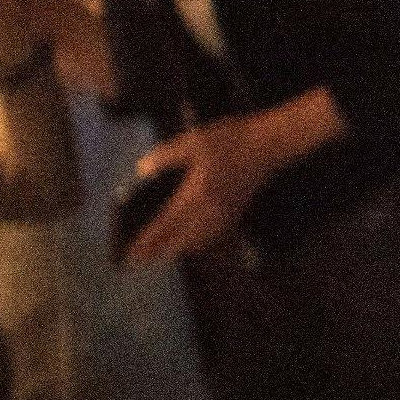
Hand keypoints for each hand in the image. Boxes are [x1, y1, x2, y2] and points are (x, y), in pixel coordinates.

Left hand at [122, 112, 289, 265]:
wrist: (269, 144)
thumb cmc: (231, 139)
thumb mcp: (193, 140)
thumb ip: (165, 156)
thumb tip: (141, 170)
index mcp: (196, 193)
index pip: (166, 223)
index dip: (147, 240)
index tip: (130, 253)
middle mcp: (210, 210)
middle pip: (181, 240)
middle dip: (158, 252)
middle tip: (138, 261)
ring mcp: (225, 213)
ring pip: (198, 241)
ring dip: (178, 251)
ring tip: (161, 255)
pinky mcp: (236, 212)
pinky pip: (213, 236)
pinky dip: (198, 244)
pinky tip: (193, 243)